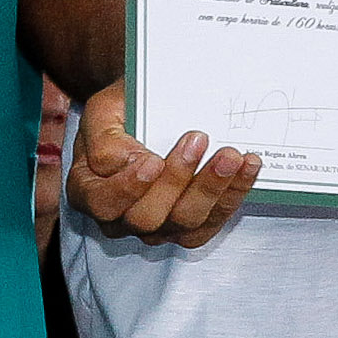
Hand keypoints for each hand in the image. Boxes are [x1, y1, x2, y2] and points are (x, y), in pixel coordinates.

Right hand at [63, 82, 258, 247]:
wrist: (146, 110)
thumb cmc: (121, 110)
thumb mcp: (102, 110)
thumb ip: (105, 136)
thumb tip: (132, 159)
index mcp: (89, 190)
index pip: (104, 202)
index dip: (129, 187)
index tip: (153, 159)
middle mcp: (121, 219)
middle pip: (147, 218)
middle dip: (176, 181)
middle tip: (198, 139)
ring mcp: (158, 228)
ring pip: (185, 223)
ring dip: (212, 188)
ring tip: (231, 154)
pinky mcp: (191, 228)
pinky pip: (214, 220)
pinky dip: (233, 193)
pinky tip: (248, 166)